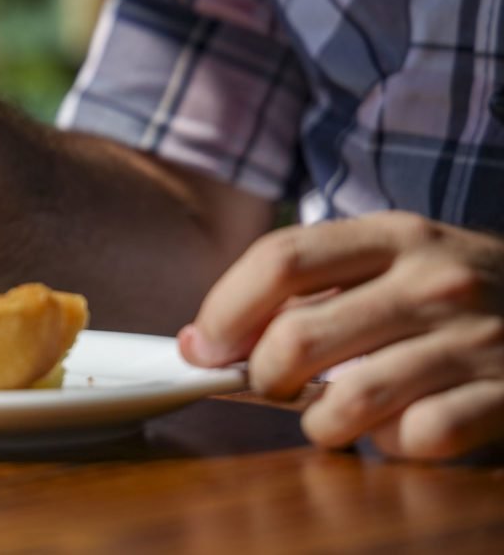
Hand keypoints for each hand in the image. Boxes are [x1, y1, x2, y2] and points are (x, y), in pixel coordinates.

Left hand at [179, 211, 503, 459]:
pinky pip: (416, 438)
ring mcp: (475, 339)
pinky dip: (393, 445)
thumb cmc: (455, 293)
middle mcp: (433, 280)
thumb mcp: (394, 260)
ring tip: (333, 414)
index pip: (279, 260)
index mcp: (393, 234)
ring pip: (348, 400)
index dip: (225, 310)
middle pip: (296, 337)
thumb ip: (310, 288)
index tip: (206, 346)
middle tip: (273, 386)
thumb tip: (209, 340)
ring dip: (321, 422)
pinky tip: (401, 427)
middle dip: (263, 377)